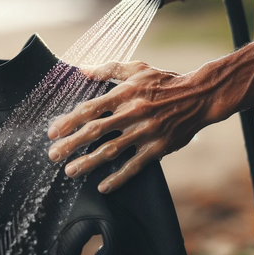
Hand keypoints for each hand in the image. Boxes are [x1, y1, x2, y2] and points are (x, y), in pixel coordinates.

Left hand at [48, 61, 216, 193]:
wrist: (200, 96)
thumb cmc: (164, 81)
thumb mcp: (137, 68)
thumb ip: (108, 69)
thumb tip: (82, 70)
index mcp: (125, 93)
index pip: (91, 108)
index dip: (69, 120)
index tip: (52, 131)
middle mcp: (133, 112)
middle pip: (95, 131)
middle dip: (71, 144)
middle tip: (52, 155)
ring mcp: (146, 132)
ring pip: (112, 150)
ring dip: (88, 162)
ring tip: (70, 171)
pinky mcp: (158, 148)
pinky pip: (135, 165)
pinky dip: (118, 177)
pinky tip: (102, 186)